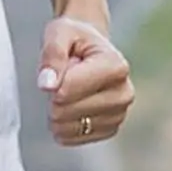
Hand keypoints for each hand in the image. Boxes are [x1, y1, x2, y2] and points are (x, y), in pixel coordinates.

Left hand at [36, 17, 133, 146]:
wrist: (90, 49)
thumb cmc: (74, 38)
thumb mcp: (59, 33)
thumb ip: (52, 54)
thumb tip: (47, 84)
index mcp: (115, 66)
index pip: (67, 88)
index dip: (51, 80)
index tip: (58, 67)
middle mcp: (124, 93)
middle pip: (64, 110)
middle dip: (53, 95)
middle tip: (63, 78)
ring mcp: (119, 114)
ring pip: (66, 127)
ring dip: (56, 110)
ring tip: (69, 90)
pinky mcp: (110, 130)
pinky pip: (71, 138)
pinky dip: (62, 124)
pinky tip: (70, 106)